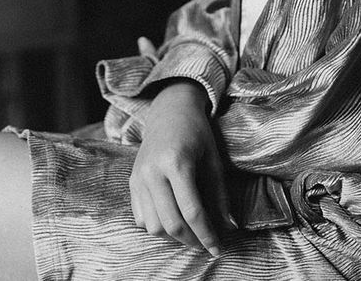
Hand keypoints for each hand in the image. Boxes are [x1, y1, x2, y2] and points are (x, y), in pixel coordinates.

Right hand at [130, 77, 232, 255]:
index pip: (192, 211)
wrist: (169, 111)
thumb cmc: (197, 133)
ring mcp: (139, 177)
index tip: (218, 249)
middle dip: (191, 240)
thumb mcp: (213, 159)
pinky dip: (157, 225)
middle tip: (206, 243)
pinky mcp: (131, 182)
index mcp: (176, 163)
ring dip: (173, 235)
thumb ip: (220, 195)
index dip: (207, 235)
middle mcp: (153, 171)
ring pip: (153, 225)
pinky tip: (172, 218)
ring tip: (190, 231)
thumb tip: (229, 228)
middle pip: (171, 223)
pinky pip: (141, 217)